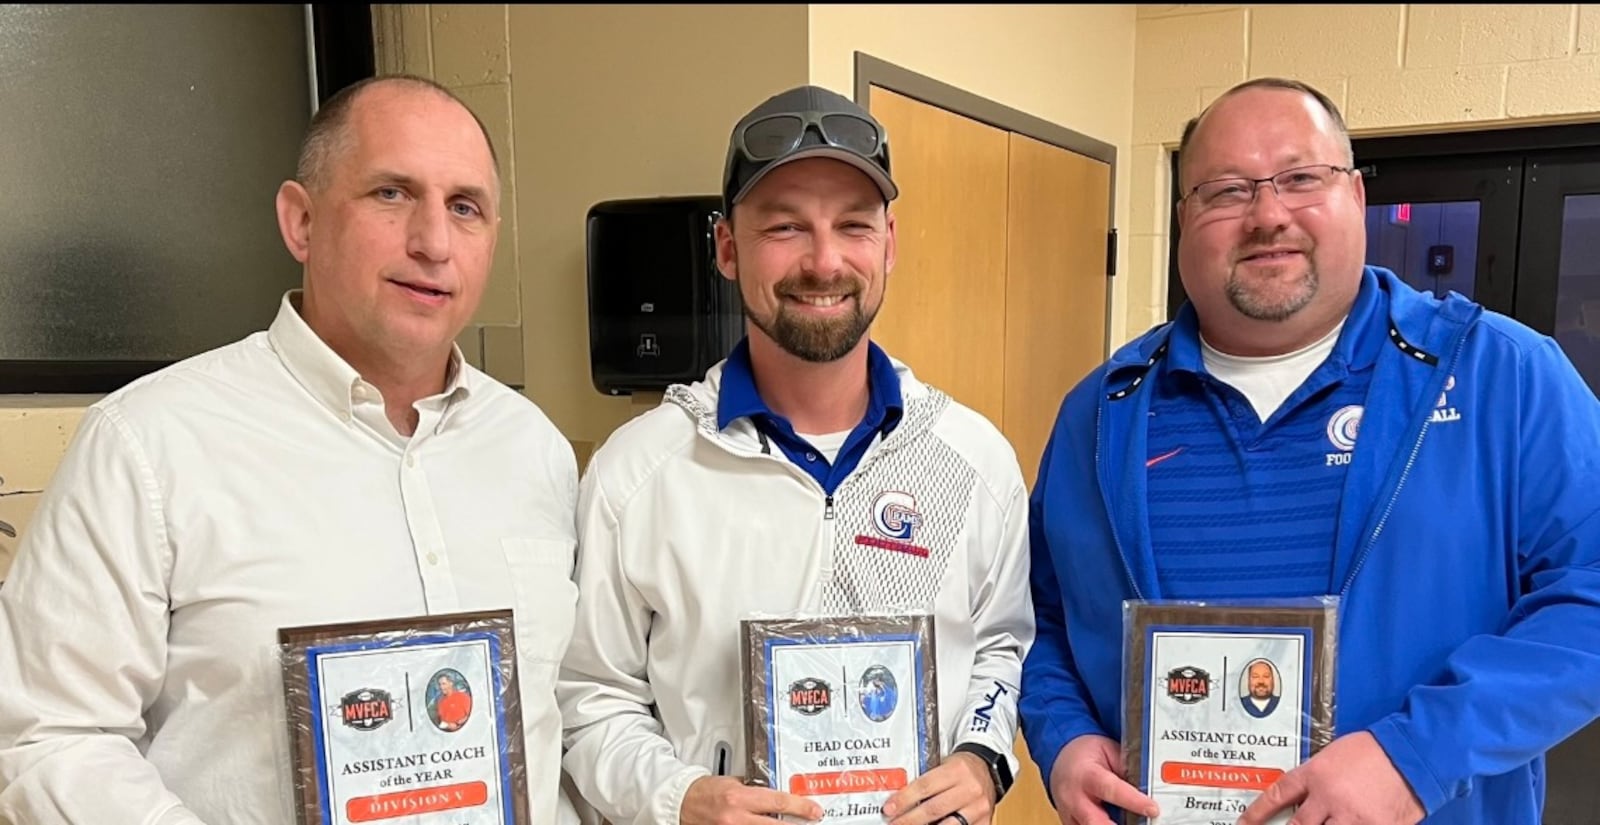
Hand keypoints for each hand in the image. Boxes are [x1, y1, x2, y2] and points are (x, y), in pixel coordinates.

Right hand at [680, 776, 822, 824]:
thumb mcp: (732, 781)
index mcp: (738, 797)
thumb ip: (754, 788)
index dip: (800, 807)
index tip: (814, 811)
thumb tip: (776, 794)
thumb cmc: (704, 791)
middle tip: (811, 821)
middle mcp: (736, 818)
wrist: (680, 803)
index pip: (778, 802)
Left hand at [883, 752, 993, 824]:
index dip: (904, 799)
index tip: (889, 809)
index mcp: (957, 770)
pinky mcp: (985, 821)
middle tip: (894, 823)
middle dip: (910, 820)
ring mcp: (979, 807)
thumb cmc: (961, 767)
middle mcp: (970, 789)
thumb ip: (926, 782)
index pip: (925, 786)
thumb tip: (900, 800)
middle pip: (934, 809)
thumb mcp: (944, 765)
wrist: (987, 769)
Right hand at [1047, 735, 1157, 824]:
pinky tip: (1116, 822)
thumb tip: (1149, 784)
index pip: (1111, 789)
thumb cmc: (1086, 755)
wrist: (1060, 762)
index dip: (1133, 801)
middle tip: (1142, 824)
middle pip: (1094, 823)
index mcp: (1086, 775)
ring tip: (1133, 822)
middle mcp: (1074, 798)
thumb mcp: (1109, 751)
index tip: (1153, 809)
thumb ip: (1128, 768)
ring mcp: (1070, 815)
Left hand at [1237, 731, 1423, 824]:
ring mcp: (1352, 817)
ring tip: (1326, 823)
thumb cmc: (1376, 749)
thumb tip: (1303, 800)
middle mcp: (1328, 797)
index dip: (1258, 813)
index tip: (1245, 824)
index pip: (1278, 795)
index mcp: (1316, 774)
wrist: (1412, 752)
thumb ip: (1317, 779)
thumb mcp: (1335, 756)